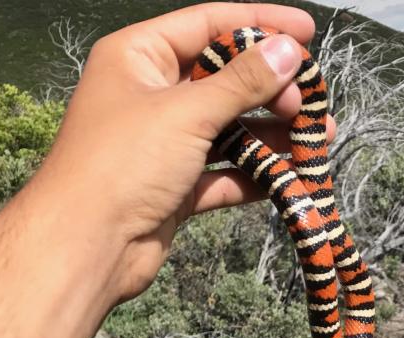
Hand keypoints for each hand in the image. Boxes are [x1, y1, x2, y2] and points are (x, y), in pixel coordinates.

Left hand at [36, 2, 335, 303]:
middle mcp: (151, 96)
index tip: (307, 32)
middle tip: (311, 104)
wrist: (86, 246)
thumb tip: (288, 51)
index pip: (208, 25)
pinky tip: (290, 178)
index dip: (259, 24)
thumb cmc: (123, 163)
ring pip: (228, 131)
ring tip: (318, 140)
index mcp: (139, 57)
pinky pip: (223, 174)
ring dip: (271, 136)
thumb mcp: (187, 112)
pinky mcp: (175, 189)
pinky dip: (254, 176)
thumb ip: (241, 82)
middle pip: (223, 80)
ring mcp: (164, 146)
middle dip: (271, 90)